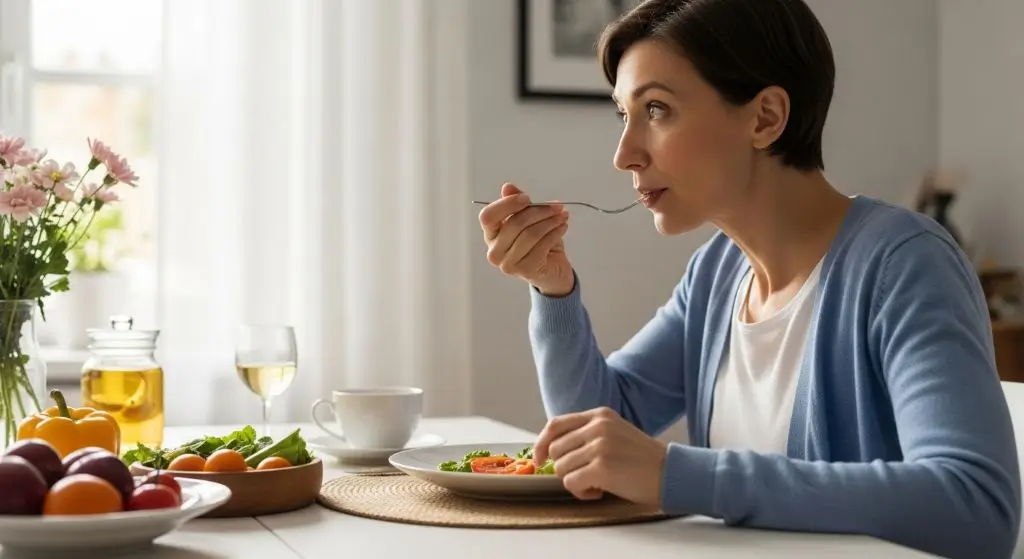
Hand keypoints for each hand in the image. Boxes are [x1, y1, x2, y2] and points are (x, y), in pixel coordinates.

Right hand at [478, 182, 574, 295]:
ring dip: (550, 221)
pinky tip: (563, 227)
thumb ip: (517, 204)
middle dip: (539, 211)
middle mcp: (494, 251)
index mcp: (491, 235)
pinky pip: (542, 245)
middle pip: (514, 223)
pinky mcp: (526, 270)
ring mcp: (508, 264)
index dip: (506, 204)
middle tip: (557, 206)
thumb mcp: (528, 219)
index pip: (488, 216)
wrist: (552, 270)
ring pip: (530, 234)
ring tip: (562, 215)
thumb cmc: (538, 243)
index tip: (527, 197)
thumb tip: (507, 187)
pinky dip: (555, 233)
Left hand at [533, 407, 667, 505]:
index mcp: (600, 415)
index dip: (541, 443)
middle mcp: (598, 427)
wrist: (671, 473)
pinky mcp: (602, 468)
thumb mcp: (614, 433)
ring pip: (561, 468)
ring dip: (575, 481)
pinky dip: (582, 493)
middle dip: (565, 467)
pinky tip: (600, 491)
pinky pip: (571, 483)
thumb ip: (586, 434)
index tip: (539, 459)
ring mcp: (599, 446)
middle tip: (587, 475)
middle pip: (555, 449)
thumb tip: (550, 450)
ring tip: (597, 483)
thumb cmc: (642, 459)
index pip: (555, 424)